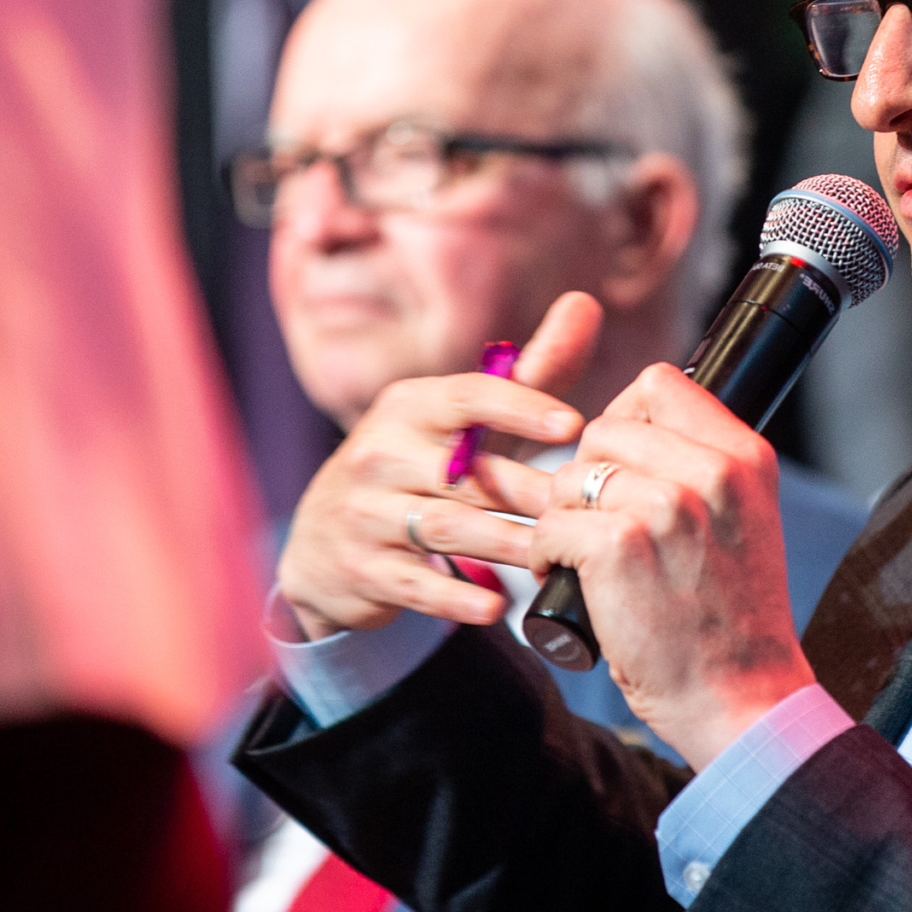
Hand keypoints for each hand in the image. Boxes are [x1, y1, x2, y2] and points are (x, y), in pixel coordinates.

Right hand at [279, 294, 599, 640]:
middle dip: (529, 491)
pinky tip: (498, 608)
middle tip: (587, 508)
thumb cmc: (418, 470)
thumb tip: (585, 304)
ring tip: (557, 557)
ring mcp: (363, 512)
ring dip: (508, 544)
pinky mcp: (360, 568)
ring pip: (448, 527)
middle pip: (465, 472)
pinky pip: (416, 584)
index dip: (519, 406)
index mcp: (407, 407)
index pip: (465, 396)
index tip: (573, 424)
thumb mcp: (464, 423)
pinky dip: (458, 598)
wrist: (324, 544)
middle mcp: (377, 453)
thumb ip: (529, 374)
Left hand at [532, 363, 816, 768]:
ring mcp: (666, 507)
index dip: (623, 419)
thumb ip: (705, 468)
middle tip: (598, 526)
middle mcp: (711, 471)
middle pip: (603, 428)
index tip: (621, 467)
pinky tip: (568, 581)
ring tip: (584, 559)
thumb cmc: (732, 619)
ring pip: (570, 477)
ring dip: (563, 518)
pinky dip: (547, 556)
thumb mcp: (745, 520)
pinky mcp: (618, 547)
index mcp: (745, 456)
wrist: (742, 697)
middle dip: (585, 476)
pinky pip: (551, 525)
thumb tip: (636, 426)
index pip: (660, 384)